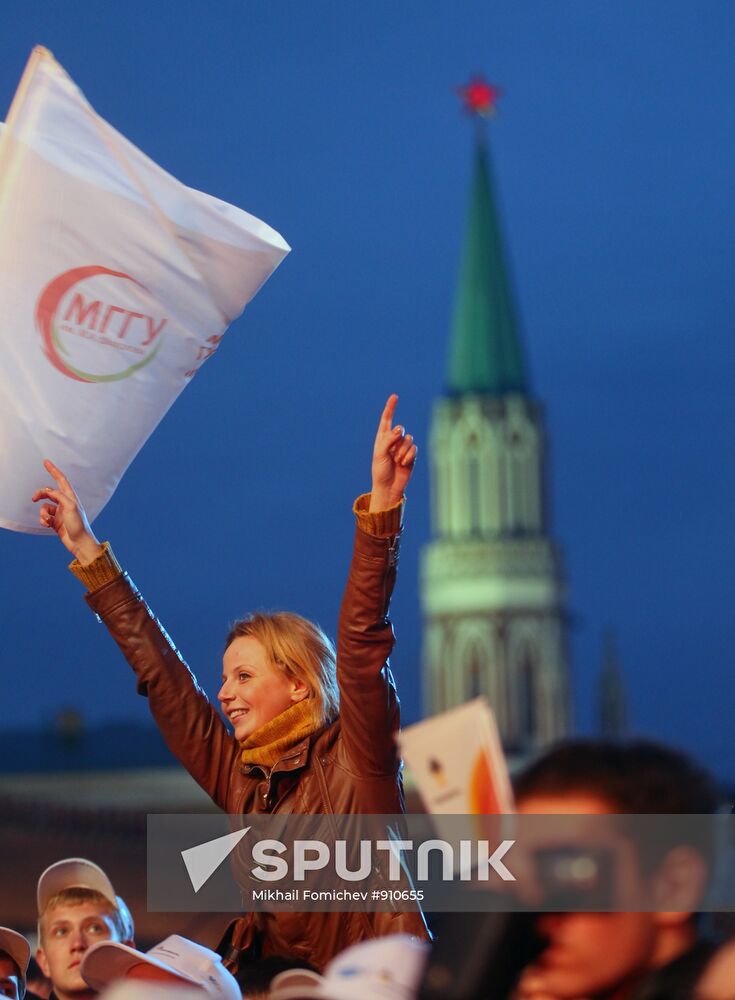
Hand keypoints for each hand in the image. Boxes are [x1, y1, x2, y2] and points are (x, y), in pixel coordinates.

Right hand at [32, 459, 102, 563]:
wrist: (80, 543)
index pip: (61, 480)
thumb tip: (49, 491)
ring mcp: (59, 513)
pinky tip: (48, 525)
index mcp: (71, 497)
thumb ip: (60, 496)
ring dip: (42, 513)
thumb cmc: (79, 525)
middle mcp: (65, 503)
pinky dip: (43, 520)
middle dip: (40, 495)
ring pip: (44, 507)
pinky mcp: (55, 522)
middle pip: (48, 493)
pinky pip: (44, 517)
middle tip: (33, 498)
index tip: (46, 461)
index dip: (53, 470)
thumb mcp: (70, 507)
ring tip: (48, 520)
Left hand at [369, 394, 417, 512]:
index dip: (390, 408)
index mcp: (382, 438)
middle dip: (398, 438)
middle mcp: (393, 441)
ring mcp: (403, 448)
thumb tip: (400, 429)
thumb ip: (388, 439)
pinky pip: (414, 448)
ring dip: (403, 451)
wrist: (389, 487)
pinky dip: (409, 456)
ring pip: (408, 439)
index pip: (386, 419)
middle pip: (400, 429)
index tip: (395, 397)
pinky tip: (404, 464)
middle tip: (393, 451)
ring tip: (397, 461)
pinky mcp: (411, 455)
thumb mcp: (380, 454)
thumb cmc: (380, 471)